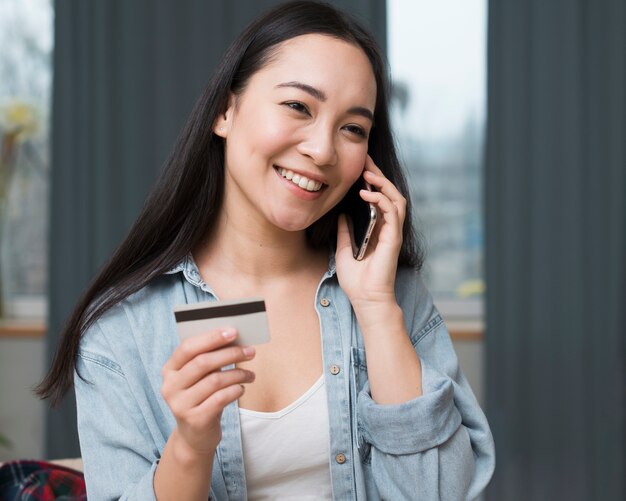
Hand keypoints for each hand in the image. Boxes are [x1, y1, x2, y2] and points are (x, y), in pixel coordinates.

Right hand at [161, 328, 254, 455]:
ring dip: (238, 373)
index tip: (233, 331)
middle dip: (230, 353)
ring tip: (250, 374)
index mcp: (169, 370)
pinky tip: (241, 388)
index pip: (187, 348)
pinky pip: (221, 398)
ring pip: (215, 380)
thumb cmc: (202, 397)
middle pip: (203, 362)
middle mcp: (170, 387)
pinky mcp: (195, 420)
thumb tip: (233, 337)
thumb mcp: (200, 377)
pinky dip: (236, 390)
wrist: (195, 436)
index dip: (211, 338)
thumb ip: (209, 358)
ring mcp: (180, 405)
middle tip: (250, 351)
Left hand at [335, 155, 405, 310]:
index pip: (380, 200)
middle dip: (379, 175)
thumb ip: (345, 233)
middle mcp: (388, 229)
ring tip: (368, 174)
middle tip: (366, 159)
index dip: (372, 182)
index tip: (360, 167)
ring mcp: (393, 233)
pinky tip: (367, 194)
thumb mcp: (344, 251)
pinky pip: (392, 212)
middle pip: (390, 194)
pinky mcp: (393, 238)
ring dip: (383, 184)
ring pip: (396, 199)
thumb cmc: (357, 281)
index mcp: (378, 230)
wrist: (365, 300)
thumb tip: (341, 215)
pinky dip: (381, 200)